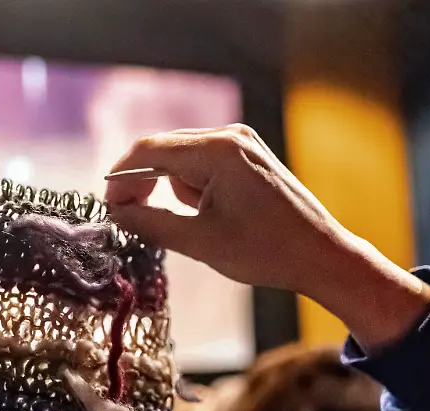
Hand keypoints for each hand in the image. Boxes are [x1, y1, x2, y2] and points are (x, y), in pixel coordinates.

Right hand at [105, 124, 429, 352]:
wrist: (320, 255)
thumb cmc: (265, 251)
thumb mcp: (199, 241)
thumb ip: (150, 222)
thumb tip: (116, 212)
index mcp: (218, 151)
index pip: (148, 150)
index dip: (120, 178)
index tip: (109, 208)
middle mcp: (229, 136)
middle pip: (162, 149)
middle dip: (142, 183)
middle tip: (129, 218)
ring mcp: (241, 142)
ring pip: (181, 158)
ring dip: (172, 189)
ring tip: (193, 225)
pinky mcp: (248, 154)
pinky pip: (202, 163)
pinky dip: (192, 187)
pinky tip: (208, 214)